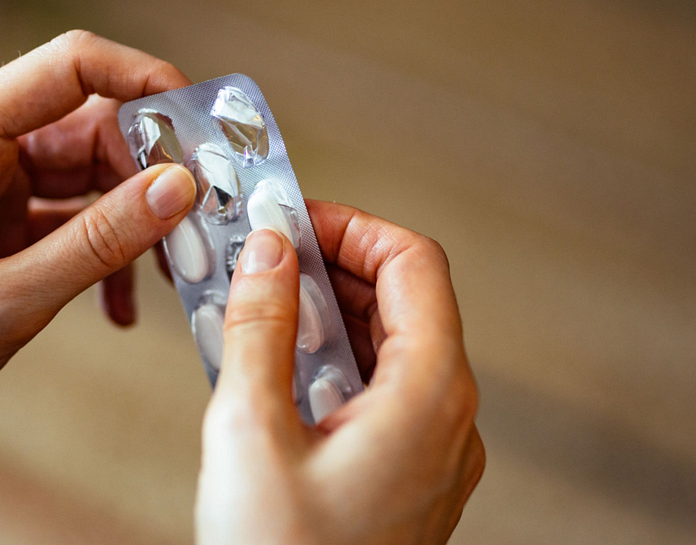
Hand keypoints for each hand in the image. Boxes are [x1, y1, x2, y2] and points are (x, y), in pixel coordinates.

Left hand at [0, 31, 196, 497]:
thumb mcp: (4, 302)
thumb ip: (96, 244)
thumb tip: (177, 190)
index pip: (69, 69)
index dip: (143, 81)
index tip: (200, 123)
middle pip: (92, 127)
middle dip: (152, 171)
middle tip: (199, 223)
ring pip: (92, 177)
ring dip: (138, 221)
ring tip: (170, 274)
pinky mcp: (2, 229)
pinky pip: (76, 223)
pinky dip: (108, 257)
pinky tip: (121, 308)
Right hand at [195, 202, 484, 543]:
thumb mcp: (251, 432)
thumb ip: (260, 328)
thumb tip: (267, 252)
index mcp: (429, 396)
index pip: (414, 265)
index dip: (352, 228)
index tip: (294, 219)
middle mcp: (446, 420)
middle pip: (406, 302)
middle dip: (332, 267)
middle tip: (265, 254)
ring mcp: (430, 453)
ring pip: (390, 348)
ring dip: (328, 315)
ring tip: (260, 304)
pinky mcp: (403, 478)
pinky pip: (378, 393)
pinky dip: (331, 362)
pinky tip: (275, 365)